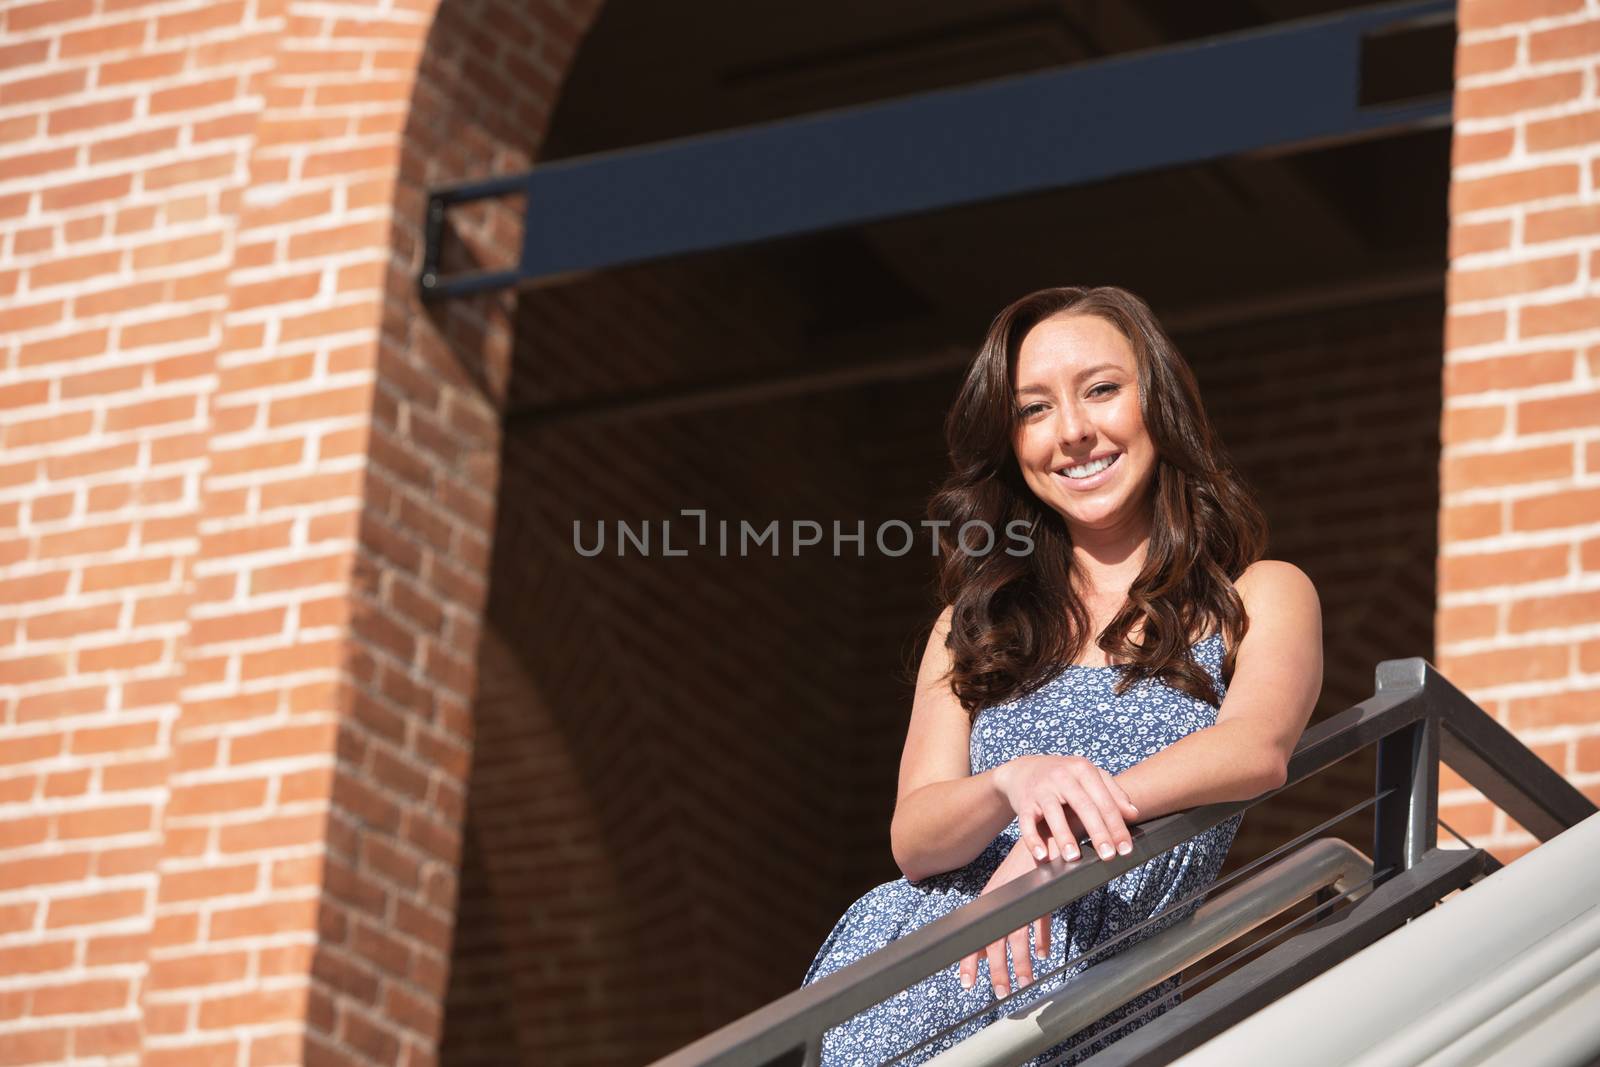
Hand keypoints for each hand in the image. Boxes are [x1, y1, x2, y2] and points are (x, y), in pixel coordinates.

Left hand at [957, 837, 1055, 997]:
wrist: (1045, 831)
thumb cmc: (1025, 865)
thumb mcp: (1007, 892)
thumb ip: (996, 923)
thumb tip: (984, 953)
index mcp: (990, 900)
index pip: (975, 934)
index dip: (970, 960)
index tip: (967, 982)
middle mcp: (1002, 899)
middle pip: (996, 940)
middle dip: (997, 970)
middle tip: (999, 992)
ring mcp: (1021, 896)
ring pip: (1018, 936)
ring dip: (1022, 963)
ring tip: (1024, 983)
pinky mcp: (1040, 892)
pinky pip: (1040, 921)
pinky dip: (1042, 938)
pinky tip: (1043, 954)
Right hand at [992, 754, 1139, 864]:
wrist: (1023, 769)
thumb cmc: (1063, 776)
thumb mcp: (1088, 776)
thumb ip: (1112, 793)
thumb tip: (1133, 814)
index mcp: (1083, 769)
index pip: (1104, 801)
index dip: (1117, 826)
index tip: (1126, 849)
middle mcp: (1062, 776)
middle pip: (1084, 806)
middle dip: (1098, 833)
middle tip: (1108, 856)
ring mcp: (1041, 789)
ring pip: (1054, 813)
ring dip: (1064, 836)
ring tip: (1073, 858)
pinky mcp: (1023, 802)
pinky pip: (1027, 822)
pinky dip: (1032, 839)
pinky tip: (1041, 855)